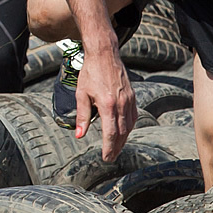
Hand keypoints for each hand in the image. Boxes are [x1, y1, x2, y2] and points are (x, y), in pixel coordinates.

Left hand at [72, 40, 134, 159]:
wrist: (104, 55)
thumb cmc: (90, 73)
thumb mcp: (81, 94)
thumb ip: (82, 116)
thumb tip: (79, 135)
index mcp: (108, 105)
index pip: (111, 133)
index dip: (109, 147)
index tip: (106, 157)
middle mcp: (121, 104)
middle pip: (122, 133)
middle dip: (116, 147)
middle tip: (111, 157)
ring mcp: (129, 100)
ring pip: (129, 126)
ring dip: (123, 139)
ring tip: (116, 148)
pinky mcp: (132, 96)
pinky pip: (133, 117)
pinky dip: (128, 127)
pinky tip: (123, 132)